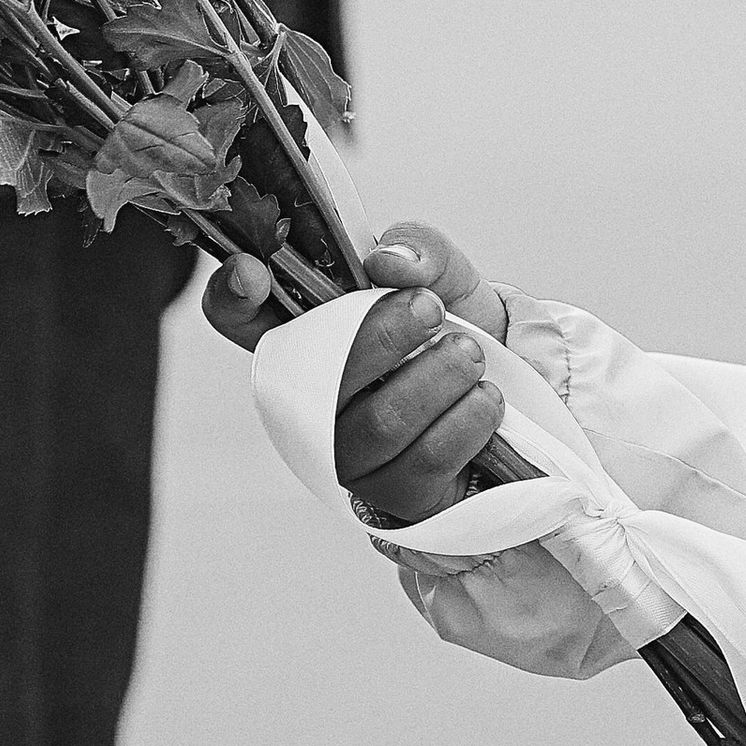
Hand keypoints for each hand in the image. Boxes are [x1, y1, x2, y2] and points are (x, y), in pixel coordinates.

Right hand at [201, 220, 511, 525]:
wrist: (512, 387)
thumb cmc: (452, 330)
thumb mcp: (442, 274)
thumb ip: (417, 250)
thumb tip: (389, 261)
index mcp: (307, 338)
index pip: (239, 319)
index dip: (233, 297)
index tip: (254, 272)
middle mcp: (313, 402)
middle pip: (320, 377)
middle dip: (383, 336)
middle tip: (430, 308)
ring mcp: (350, 456)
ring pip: (379, 424)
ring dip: (436, 379)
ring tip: (469, 354)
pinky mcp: (396, 496)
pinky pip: (423, 462)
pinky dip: (465, 421)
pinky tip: (484, 399)